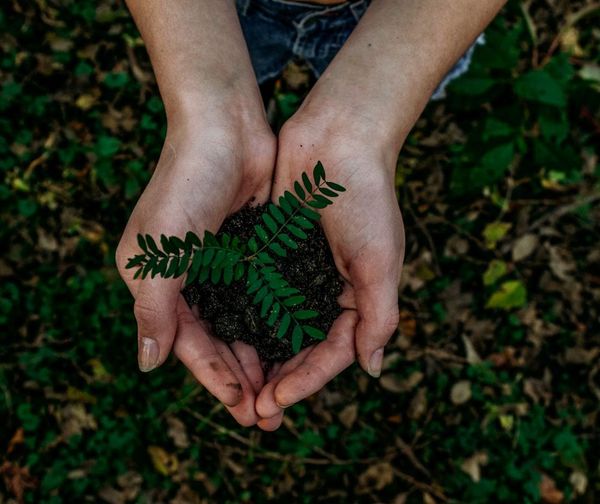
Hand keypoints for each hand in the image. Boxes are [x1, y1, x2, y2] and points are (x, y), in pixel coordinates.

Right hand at [116, 112, 275, 425]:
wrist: (225, 128)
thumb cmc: (186, 184)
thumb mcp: (159, 251)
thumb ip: (153, 309)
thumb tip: (148, 365)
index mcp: (158, 283)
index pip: (188, 344)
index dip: (214, 378)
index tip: (242, 408)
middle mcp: (189, 279)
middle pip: (217, 341)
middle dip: (241, 378)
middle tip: (268, 414)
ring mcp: (222, 265)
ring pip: (242, 325)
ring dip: (260, 357)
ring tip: (283, 390)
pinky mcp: (251, 251)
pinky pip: (263, 298)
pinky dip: (275, 323)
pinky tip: (293, 346)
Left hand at [254, 114, 404, 429]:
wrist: (338, 138)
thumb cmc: (367, 198)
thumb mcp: (381, 260)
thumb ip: (379, 316)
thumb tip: (372, 370)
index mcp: (356, 297)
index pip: (331, 353)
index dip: (306, 381)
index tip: (275, 401)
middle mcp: (325, 290)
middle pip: (300, 348)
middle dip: (278, 379)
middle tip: (252, 411)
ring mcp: (296, 272)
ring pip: (274, 327)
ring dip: (257, 357)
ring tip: (235, 388)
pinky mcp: (271, 252)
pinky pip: (255, 293)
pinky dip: (242, 317)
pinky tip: (222, 338)